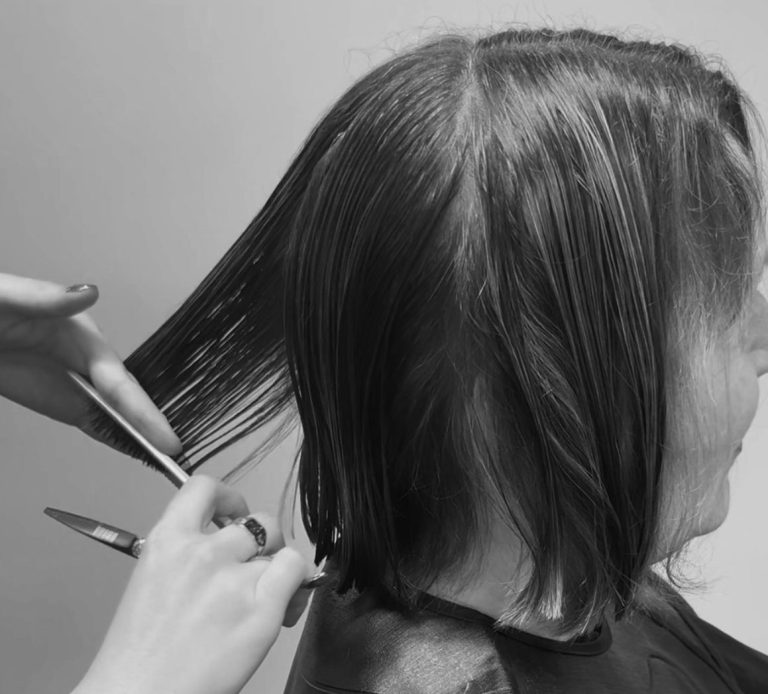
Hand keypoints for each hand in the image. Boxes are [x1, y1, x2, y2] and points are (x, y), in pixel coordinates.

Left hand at [0, 272, 180, 453]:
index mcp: (78, 333)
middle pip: (124, 397)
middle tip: (175, 455)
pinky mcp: (57, 399)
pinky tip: (134, 451)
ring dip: (138, 434)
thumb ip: (43, 298)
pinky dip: (116, 437)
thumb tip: (88, 293)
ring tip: (165, 460)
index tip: (165, 436)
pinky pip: (92, 420)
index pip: (117, 377)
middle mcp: (83, 358)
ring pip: (113, 412)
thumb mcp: (3, 297)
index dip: (142, 409)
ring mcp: (71, 381)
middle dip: (151, 424)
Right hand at [72, 475, 312, 693]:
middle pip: (257, 521)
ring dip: (279, 567)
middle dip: (263, 542)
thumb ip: (187, 558)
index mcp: (167, 542)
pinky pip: (296, 571)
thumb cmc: (140, 657)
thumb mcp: (152, 584)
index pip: (204, 488)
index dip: (228, 497)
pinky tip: (285, 605)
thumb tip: (228, 549)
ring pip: (281, 547)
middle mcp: (203, 553)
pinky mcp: (261, 609)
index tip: (233, 512)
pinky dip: (297, 584)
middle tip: (256, 566)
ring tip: (268, 595)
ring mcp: (234, 579)